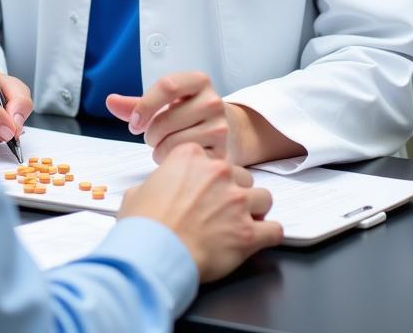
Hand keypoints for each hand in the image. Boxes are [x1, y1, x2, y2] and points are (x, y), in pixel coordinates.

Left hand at [107, 72, 232, 163]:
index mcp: (198, 81)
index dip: (145, 106)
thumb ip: (136, 103)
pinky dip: (172, 159)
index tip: (134, 122)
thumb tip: (110, 101)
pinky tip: (174, 155)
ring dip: (159, 148)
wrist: (224, 130)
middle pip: (166, 118)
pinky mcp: (221, 150)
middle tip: (150, 137)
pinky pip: (185, 158)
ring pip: (174, 141)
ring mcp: (220, 126)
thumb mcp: (164, 103)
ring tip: (162, 146)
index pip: (167, 86)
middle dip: (149, 133)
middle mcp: (213, 100)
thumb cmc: (187, 114)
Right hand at [120, 142, 281, 281]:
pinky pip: (274, 230)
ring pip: (263, 198)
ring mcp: (236, 202)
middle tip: (221, 209)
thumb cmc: (143, 226)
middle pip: (242, 176)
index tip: (203, 188)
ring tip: (242, 222)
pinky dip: (268, 235)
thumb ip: (157, 183)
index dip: (208, 176)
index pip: (211, 158)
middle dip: (234, 192)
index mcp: (190, 156)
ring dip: (254, 210)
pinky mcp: (248, 233)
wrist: (153, 255)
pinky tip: (259, 239)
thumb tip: (158, 191)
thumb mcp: (138, 191)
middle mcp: (218, 173)